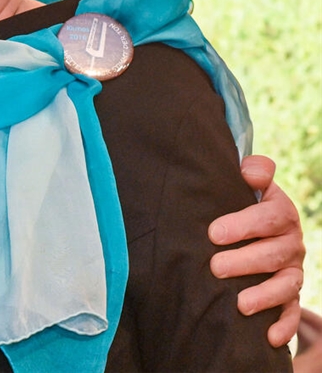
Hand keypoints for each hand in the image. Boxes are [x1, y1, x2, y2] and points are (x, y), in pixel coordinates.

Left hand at [208, 154, 304, 346]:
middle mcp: (291, 243)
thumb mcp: (250, 185)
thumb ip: (255, 172)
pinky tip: (269, 337)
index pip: (271, 217)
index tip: (214, 232)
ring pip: (285, 285)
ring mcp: (293, 271)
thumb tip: (250, 170)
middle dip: (245, 262)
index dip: (244, 224)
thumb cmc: (243, 204)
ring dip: (264, 296)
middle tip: (215, 267)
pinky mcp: (290, 296)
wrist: (259, 229)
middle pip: (274, 254)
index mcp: (281, 213)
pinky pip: (292, 312)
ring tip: (240, 304)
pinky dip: (284, 325)